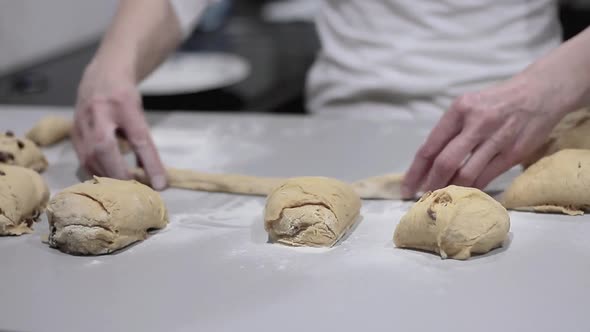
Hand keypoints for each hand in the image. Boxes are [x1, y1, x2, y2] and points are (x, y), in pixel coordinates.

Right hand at [72, 62, 166, 189]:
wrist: (101, 75)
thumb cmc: (125, 97)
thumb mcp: (139, 113)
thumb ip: (144, 142)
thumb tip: (153, 176)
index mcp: (123, 103)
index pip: (139, 137)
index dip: (150, 163)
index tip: (160, 184)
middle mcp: (99, 110)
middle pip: (105, 148)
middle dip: (120, 173)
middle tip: (135, 189)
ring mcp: (81, 120)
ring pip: (90, 156)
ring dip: (108, 177)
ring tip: (124, 188)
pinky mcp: (73, 131)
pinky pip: (82, 158)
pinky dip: (96, 172)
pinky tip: (107, 180)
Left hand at [401, 76, 565, 197]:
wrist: (541, 92)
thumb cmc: (497, 101)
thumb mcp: (469, 105)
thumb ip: (451, 131)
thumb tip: (429, 164)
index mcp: (460, 109)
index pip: (430, 145)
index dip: (416, 170)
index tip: (406, 186)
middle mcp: (477, 123)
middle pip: (445, 162)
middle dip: (430, 184)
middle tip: (422, 196)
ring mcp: (497, 139)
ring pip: (466, 174)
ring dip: (451, 189)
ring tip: (442, 197)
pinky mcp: (514, 153)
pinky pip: (487, 177)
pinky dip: (473, 188)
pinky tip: (465, 193)